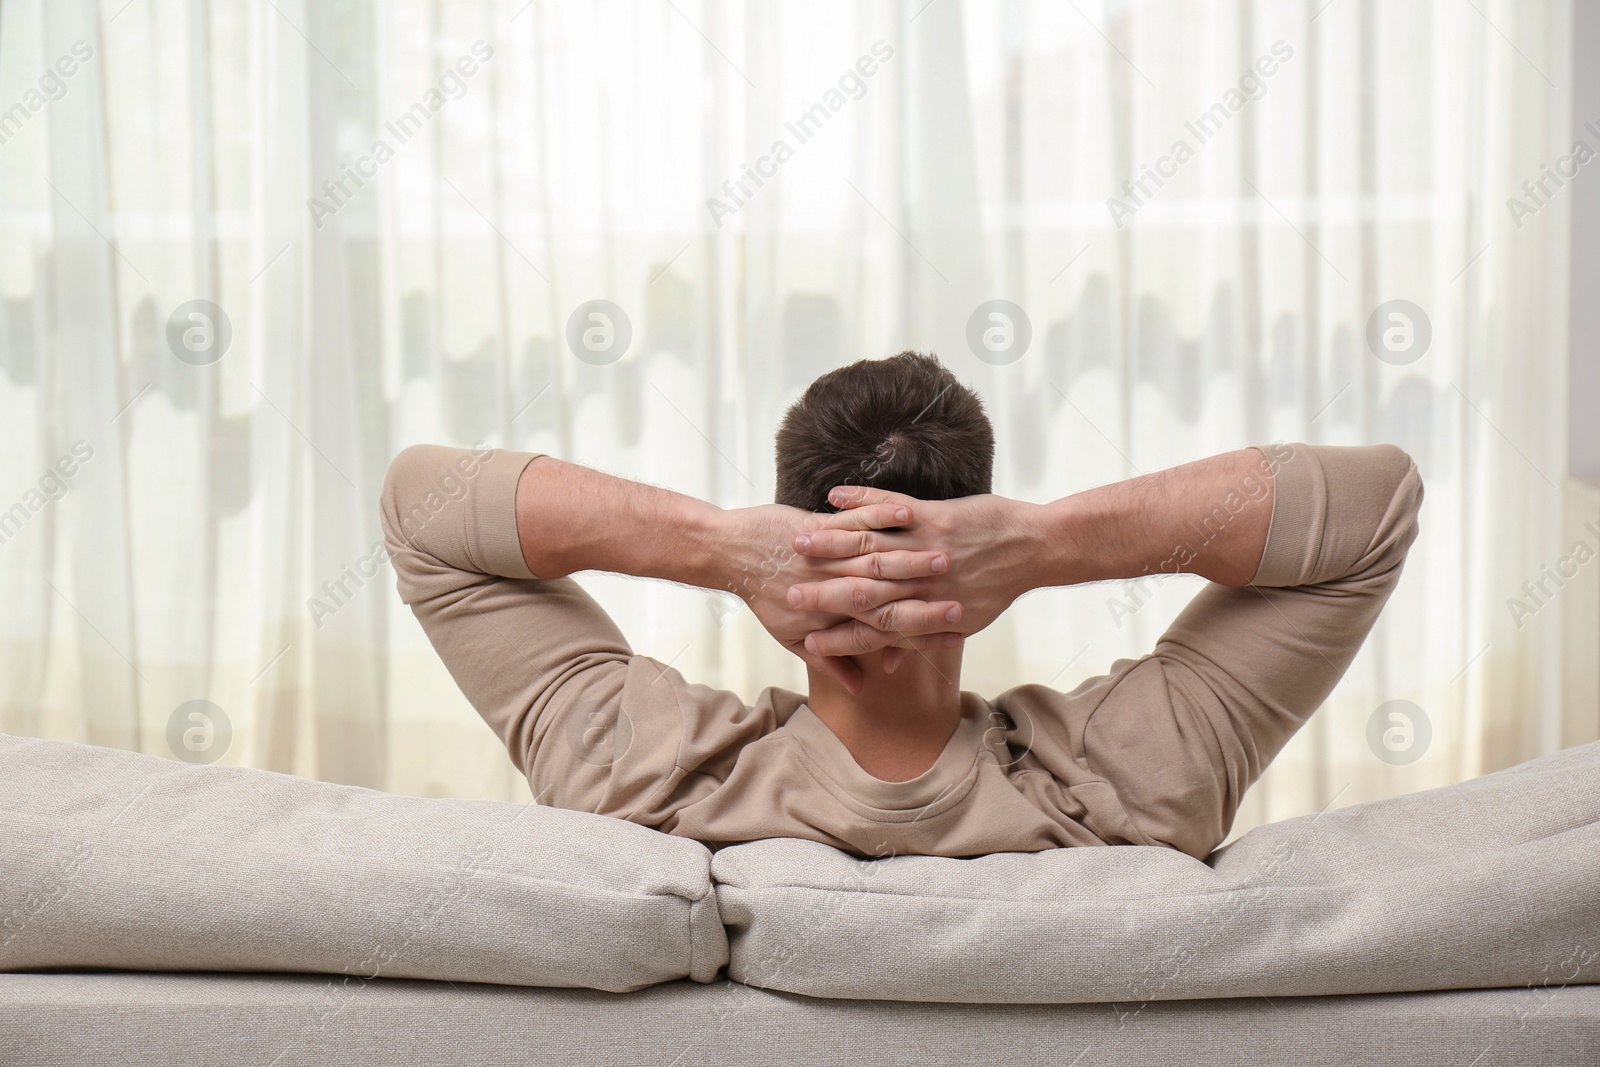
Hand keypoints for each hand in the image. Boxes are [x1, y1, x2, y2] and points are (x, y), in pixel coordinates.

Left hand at [719, 502, 965, 693]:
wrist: (728, 555)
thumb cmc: (761, 596)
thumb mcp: (788, 635)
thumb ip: (829, 662)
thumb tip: (858, 686)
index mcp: (830, 618)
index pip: (885, 629)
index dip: (922, 631)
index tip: (954, 631)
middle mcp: (831, 590)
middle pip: (887, 596)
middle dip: (928, 597)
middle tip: (962, 601)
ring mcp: (825, 557)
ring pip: (876, 559)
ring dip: (913, 559)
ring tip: (947, 557)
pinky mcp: (817, 527)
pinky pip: (854, 521)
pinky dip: (880, 517)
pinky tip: (908, 513)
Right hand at [787, 486, 1044, 666]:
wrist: (1034, 549)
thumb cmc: (995, 587)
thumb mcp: (962, 622)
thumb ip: (920, 638)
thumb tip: (889, 663)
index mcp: (924, 610)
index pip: (869, 628)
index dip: (835, 634)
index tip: (804, 637)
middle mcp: (920, 583)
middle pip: (860, 590)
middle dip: (820, 591)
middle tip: (787, 591)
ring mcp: (924, 547)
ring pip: (869, 547)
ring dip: (830, 541)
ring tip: (798, 539)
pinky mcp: (933, 516)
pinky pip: (890, 506)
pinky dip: (861, 500)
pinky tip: (834, 494)